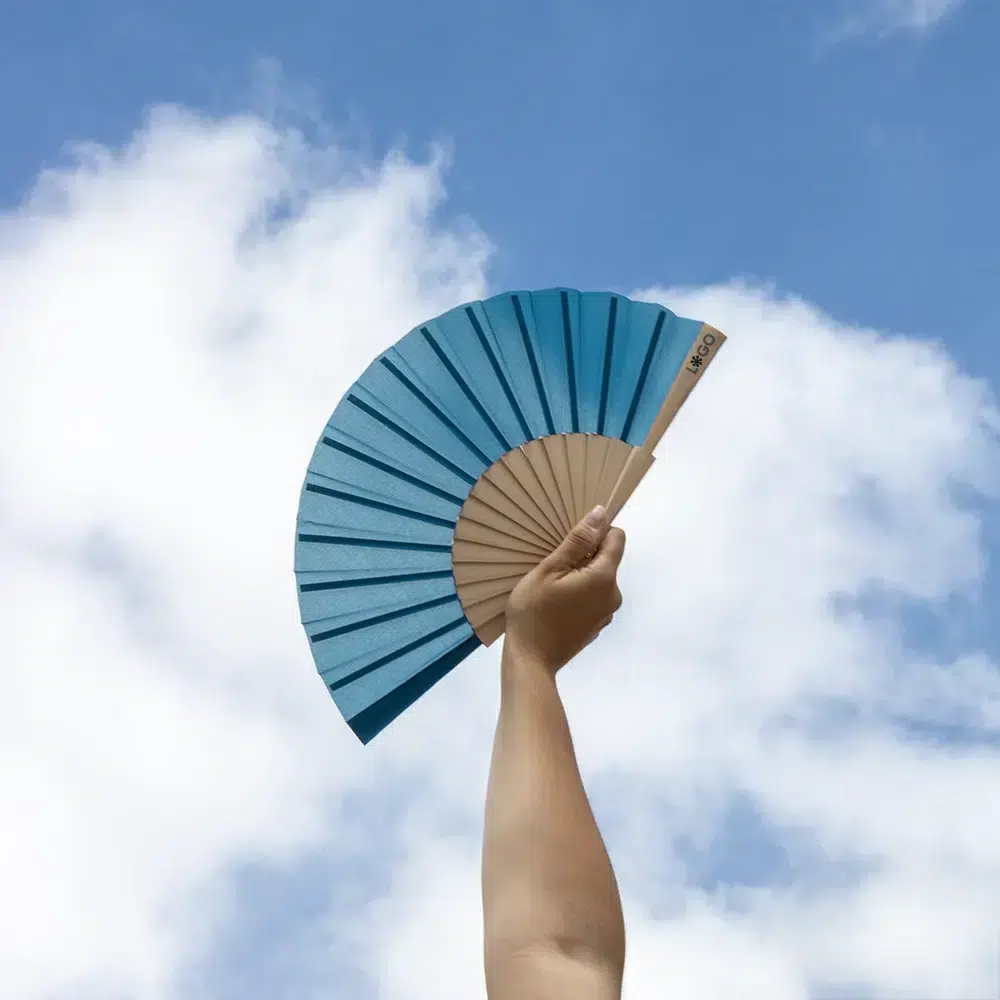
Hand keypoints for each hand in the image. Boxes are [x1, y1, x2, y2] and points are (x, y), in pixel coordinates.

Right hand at [504, 505, 625, 672]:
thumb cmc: (533, 612)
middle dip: (584, 556)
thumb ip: (577, 542)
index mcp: (604, 577)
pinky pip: (593, 598)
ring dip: (580, 576)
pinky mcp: (597, 626)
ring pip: (598, 579)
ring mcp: (606, 613)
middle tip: (553, 568)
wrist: (530, 661)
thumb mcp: (549, 570)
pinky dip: (579, 595)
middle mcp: (613, 595)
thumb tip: (601, 514)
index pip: (617, 538)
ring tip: (551, 588)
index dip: (596, 532)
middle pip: (607, 559)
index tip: (570, 542)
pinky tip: (556, 605)